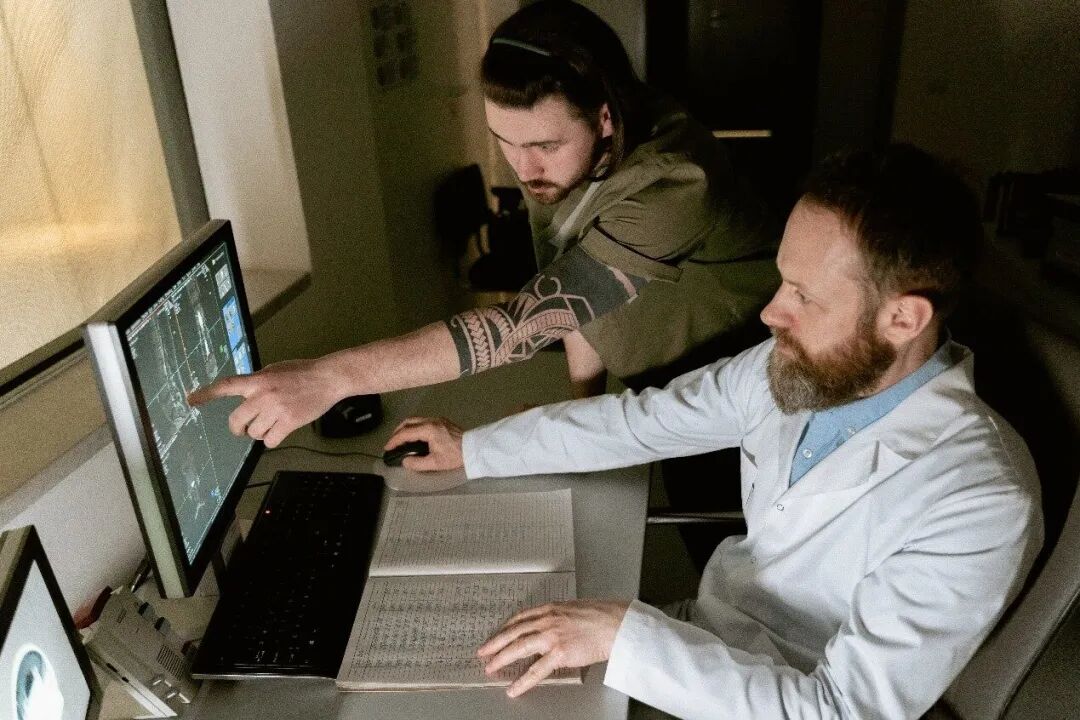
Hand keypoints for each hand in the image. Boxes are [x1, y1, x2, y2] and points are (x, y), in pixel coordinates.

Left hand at [186, 358, 342, 447]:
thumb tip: (245, 395)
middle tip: (242, 429)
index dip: (206, 394)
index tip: (190, 400)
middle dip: (237, 428)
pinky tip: (280, 431)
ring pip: (254, 433)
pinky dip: (272, 439)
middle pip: (235, 421)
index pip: (225, 386)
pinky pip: (269, 440)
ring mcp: (275, 410)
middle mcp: (262, 395)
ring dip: (259, 432)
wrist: (327, 378)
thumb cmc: (302, 372)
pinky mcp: (289, 422)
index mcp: (257, 380)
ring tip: (271, 423)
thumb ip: (258, 382)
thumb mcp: (274, 370)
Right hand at [385, 417, 463, 470]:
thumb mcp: (435, 464)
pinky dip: (414, 427)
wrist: (474, 448)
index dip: (394, 441)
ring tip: (400, 439)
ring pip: (415, 420)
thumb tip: (405, 461)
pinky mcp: (442, 421)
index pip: (405, 433)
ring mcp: (437, 419)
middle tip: (392, 442)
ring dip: (405, 428)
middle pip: (408, 422)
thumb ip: (417, 463)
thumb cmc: (455, 456)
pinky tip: (414, 436)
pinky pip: (423, 421)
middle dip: (397, 431)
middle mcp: (431, 420)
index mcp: (429, 429)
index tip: (387, 448)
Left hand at [477, 599, 629, 696]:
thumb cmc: (602, 615)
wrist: (615, 623)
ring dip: (501, 658)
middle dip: (495, 643)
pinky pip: (536, 670)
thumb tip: (555, 625)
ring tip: (490, 668)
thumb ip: (560, 616)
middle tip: (483, 652)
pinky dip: (522, 681)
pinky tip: (513, 688)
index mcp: (550, 608)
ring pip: (518, 648)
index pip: (520, 617)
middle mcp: (547, 620)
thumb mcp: (574, 608)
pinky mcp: (559, 653)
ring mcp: (551, 636)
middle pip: (513, 632)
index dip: (505, 627)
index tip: (497, 633)